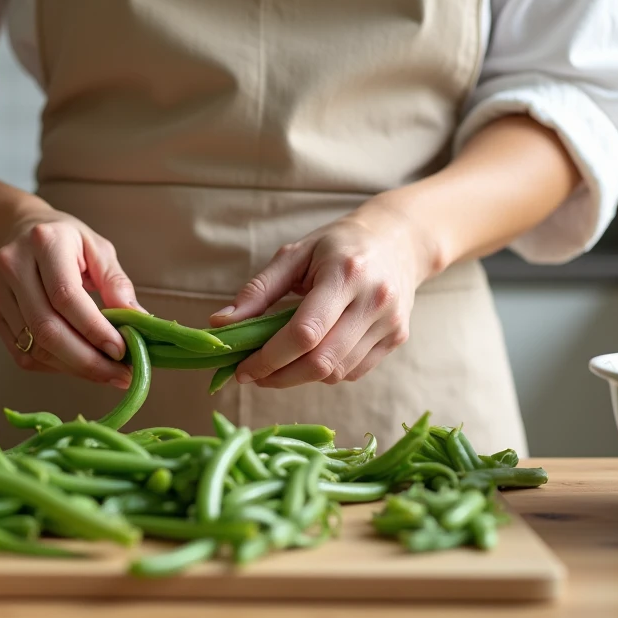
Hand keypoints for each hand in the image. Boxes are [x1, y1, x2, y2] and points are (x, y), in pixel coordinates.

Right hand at [0, 205, 139, 388]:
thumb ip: (116, 283)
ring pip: (35, 346)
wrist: (13, 231)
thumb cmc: (64, 240)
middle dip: (87, 359)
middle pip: (46, 328)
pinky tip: (78, 364)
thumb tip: (138, 320)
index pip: (66, 296)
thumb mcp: (97, 248)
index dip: (94, 329)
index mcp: (45, 242)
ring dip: (74, 367)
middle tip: (120, 374)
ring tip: (106, 372)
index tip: (121, 350)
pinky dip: (55, 366)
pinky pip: (24, 353)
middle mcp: (14, 266)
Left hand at [209, 198, 439, 387]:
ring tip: (277, 364)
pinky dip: (325, 372)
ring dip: (300, 377)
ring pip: (337, 373)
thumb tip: (219, 324)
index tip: (242, 369)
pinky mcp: (397, 338)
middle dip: (280, 377)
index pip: (304, 333)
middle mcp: (374, 301)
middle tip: (253, 376)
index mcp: (345, 274)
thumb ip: (257, 291)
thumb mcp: (294, 254)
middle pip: (321, 362)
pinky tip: (311, 355)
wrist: (399, 240)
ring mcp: (390, 323)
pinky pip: (353, 372)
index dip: (268, 359)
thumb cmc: (337, 245)